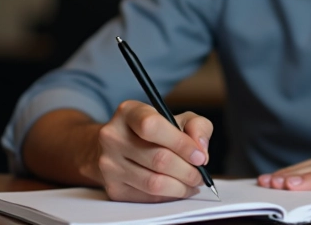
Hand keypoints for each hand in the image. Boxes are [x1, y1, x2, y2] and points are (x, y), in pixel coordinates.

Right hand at [95, 100, 212, 201]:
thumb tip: (201, 149)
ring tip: (193, 183)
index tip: (200, 156)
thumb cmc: (153, 132)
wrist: (117, 148)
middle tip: (201, 175)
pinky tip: (178, 188)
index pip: (152, 126)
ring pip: (154, 183)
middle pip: (158, 159)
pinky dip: (169, 196)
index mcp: (128, 112)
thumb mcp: (177, 118)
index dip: (181, 143)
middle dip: (188, 171)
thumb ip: (196, 126)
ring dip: (181, 187)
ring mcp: (109, 165)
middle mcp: (113, 137)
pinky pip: (148, 197)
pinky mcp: (113, 188)